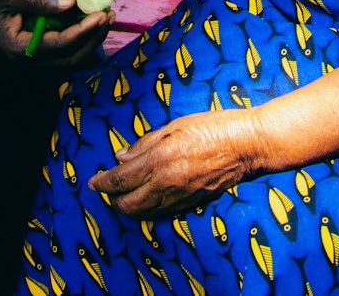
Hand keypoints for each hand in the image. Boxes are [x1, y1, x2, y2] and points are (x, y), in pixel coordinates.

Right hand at [0, 0, 110, 65]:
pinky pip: (61, 53)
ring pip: (68, 60)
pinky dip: (78, 40)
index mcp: (18, 50)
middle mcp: (26, 63)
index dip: (84, 31)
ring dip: (89, 41)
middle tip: (109, 15)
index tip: (101, 14)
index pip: (60, 45)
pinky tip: (87, 22)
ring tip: (104, 17)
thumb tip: (73, 1)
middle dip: (93, 39)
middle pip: (70, 59)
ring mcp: (30, 62)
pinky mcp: (33, 54)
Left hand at [88, 110, 264, 217]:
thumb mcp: (175, 125)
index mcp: (159, 160)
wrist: (246, 145)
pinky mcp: (192, 203)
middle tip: (105, 190)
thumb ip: (146, 143)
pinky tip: (146, 202)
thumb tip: (122, 157)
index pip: (121, 178)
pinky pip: (163, 213)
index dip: (103, 182)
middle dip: (113, 200)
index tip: (92, 183)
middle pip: (128, 203)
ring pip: (145, 212)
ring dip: (129, 207)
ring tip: (122, 198)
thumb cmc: (212, 127)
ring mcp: (180, 197)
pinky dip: (149, 210)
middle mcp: (166, 183)